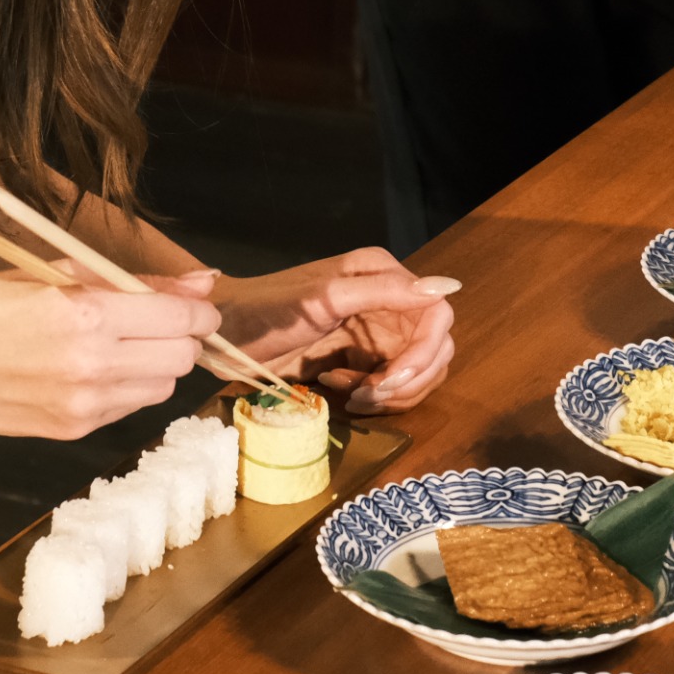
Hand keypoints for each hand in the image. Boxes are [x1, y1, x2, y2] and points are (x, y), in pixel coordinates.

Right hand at [0, 271, 218, 438]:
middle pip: (182, 358)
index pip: (180, 319)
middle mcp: (92, 365)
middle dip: (182, 337)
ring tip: (123, 344)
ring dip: (158, 364)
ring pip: (163, 388)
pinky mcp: (75, 430)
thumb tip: (202, 282)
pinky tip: (99, 368)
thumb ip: (135, 280)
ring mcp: (84, 404)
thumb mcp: (56, 272)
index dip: (199, 311)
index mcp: (87, 316)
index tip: (195, 305)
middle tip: (159, 322)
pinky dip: (129, 386)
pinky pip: (131, 408)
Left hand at [167, 251, 459, 413]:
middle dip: (408, 379)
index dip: (425, 352)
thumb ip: (385, 291)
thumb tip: (446, 287)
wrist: (227, 333)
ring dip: (390, 393)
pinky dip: (371, 397)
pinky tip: (336, 386)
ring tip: (351, 394)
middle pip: (435, 350)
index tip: (392, 378)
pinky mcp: (363, 361)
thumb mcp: (326, 297)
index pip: (437, 315)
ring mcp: (378, 335)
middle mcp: (389, 303)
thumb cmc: (270, 307)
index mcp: (385, 276)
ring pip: (418, 374)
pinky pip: (391, 388)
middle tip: (369, 393)